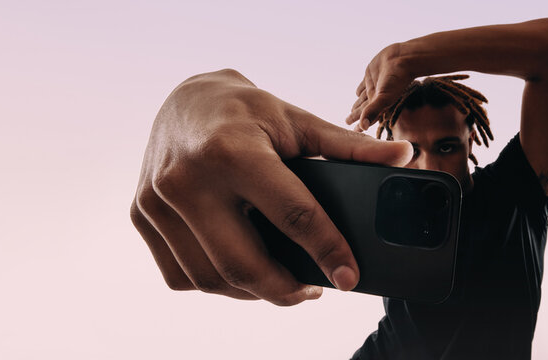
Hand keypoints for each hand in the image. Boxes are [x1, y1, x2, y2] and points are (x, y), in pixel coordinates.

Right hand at [130, 69, 411, 305]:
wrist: (185, 100)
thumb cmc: (247, 111)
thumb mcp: (298, 122)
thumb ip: (349, 148)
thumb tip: (405, 156)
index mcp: (233, 149)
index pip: (291, 215)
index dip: (327, 250)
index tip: (348, 276)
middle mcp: (187, 178)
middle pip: (244, 263)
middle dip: (286, 290)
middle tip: (314, 289)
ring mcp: (156, 201)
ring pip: (211, 278)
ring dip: (252, 292)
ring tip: (282, 282)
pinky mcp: (141, 216)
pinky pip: (181, 275)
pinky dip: (216, 285)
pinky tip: (240, 270)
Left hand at [346, 43, 414, 131]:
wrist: (403, 59)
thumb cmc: (396, 80)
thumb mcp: (384, 97)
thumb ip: (372, 111)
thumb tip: (362, 127)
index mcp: (378, 104)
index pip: (367, 116)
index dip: (360, 124)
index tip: (354, 131)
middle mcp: (376, 97)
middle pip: (363, 108)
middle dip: (356, 115)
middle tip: (347, 122)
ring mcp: (373, 86)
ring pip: (362, 98)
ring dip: (357, 104)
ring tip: (352, 110)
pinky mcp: (371, 75)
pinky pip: (363, 85)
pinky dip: (360, 90)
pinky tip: (357, 93)